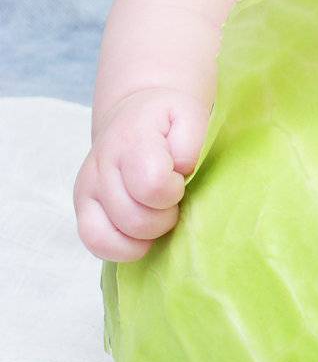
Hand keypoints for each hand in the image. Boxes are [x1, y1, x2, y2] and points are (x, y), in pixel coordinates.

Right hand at [74, 88, 208, 262]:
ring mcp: (87, 189)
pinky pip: (96, 245)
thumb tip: (180, 170)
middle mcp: (101, 167)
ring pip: (113, 238)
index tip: (178, 180)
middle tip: (172, 200)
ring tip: (156, 213)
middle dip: (164, 218)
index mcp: (131, 141)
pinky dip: (123, 248)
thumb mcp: (190, 114)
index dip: (173, 191)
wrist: (136, 113)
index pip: (151, 185)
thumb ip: (190, 141)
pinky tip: (141, 233)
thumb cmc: (167, 120)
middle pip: (135, 220)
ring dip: (145, 236)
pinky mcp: (82, 208)